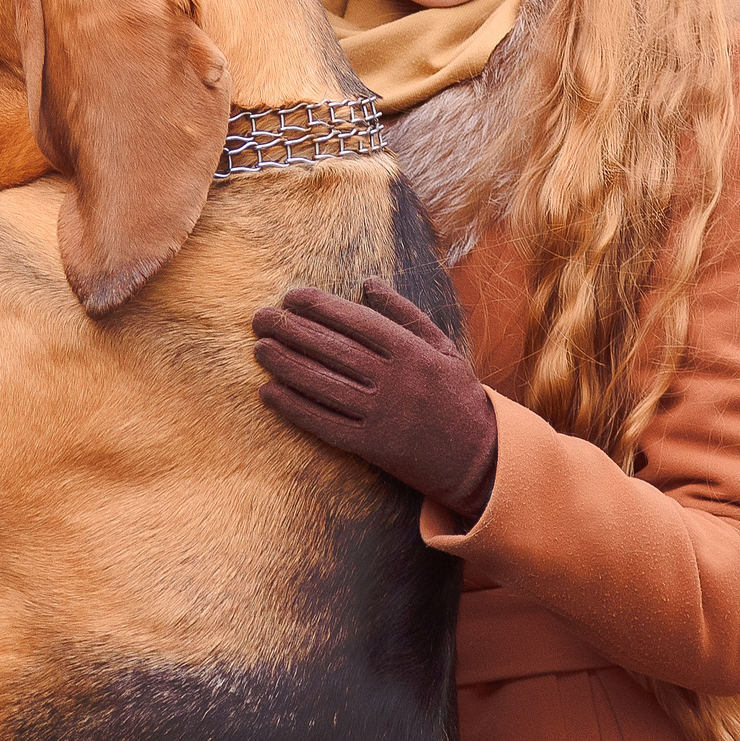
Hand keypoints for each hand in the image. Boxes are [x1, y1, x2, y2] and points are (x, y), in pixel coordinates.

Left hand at [251, 277, 497, 520]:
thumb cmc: (458, 396)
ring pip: (323, 385)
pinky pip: (324, 423)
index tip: (290, 297)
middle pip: (333, 350)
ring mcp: (381, 415)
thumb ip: (404, 313)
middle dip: (292, 330)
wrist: (479, 458)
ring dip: (286, 365)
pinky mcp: (371, 446)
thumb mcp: (442, 347)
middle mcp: (395, 381)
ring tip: (259, 349)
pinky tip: (269, 393)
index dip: (320, 307)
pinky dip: (293, 408)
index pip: (356, 322)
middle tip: (261, 318)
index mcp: (412, 352)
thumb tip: (367, 282)